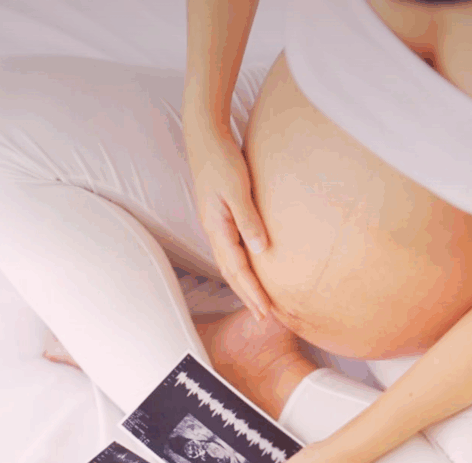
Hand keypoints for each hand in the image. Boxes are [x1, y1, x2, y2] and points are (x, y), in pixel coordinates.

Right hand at [182, 112, 271, 320]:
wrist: (205, 137)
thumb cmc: (222, 159)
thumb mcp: (238, 190)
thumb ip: (249, 220)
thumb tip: (260, 250)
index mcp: (217, 228)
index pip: (237, 270)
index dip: (252, 292)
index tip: (266, 312)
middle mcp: (214, 230)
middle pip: (231, 273)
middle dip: (247, 296)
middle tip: (264, 317)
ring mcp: (215, 224)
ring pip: (230, 263)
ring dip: (244, 283)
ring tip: (258, 300)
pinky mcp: (220, 216)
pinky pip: (232, 249)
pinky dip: (242, 265)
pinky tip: (252, 268)